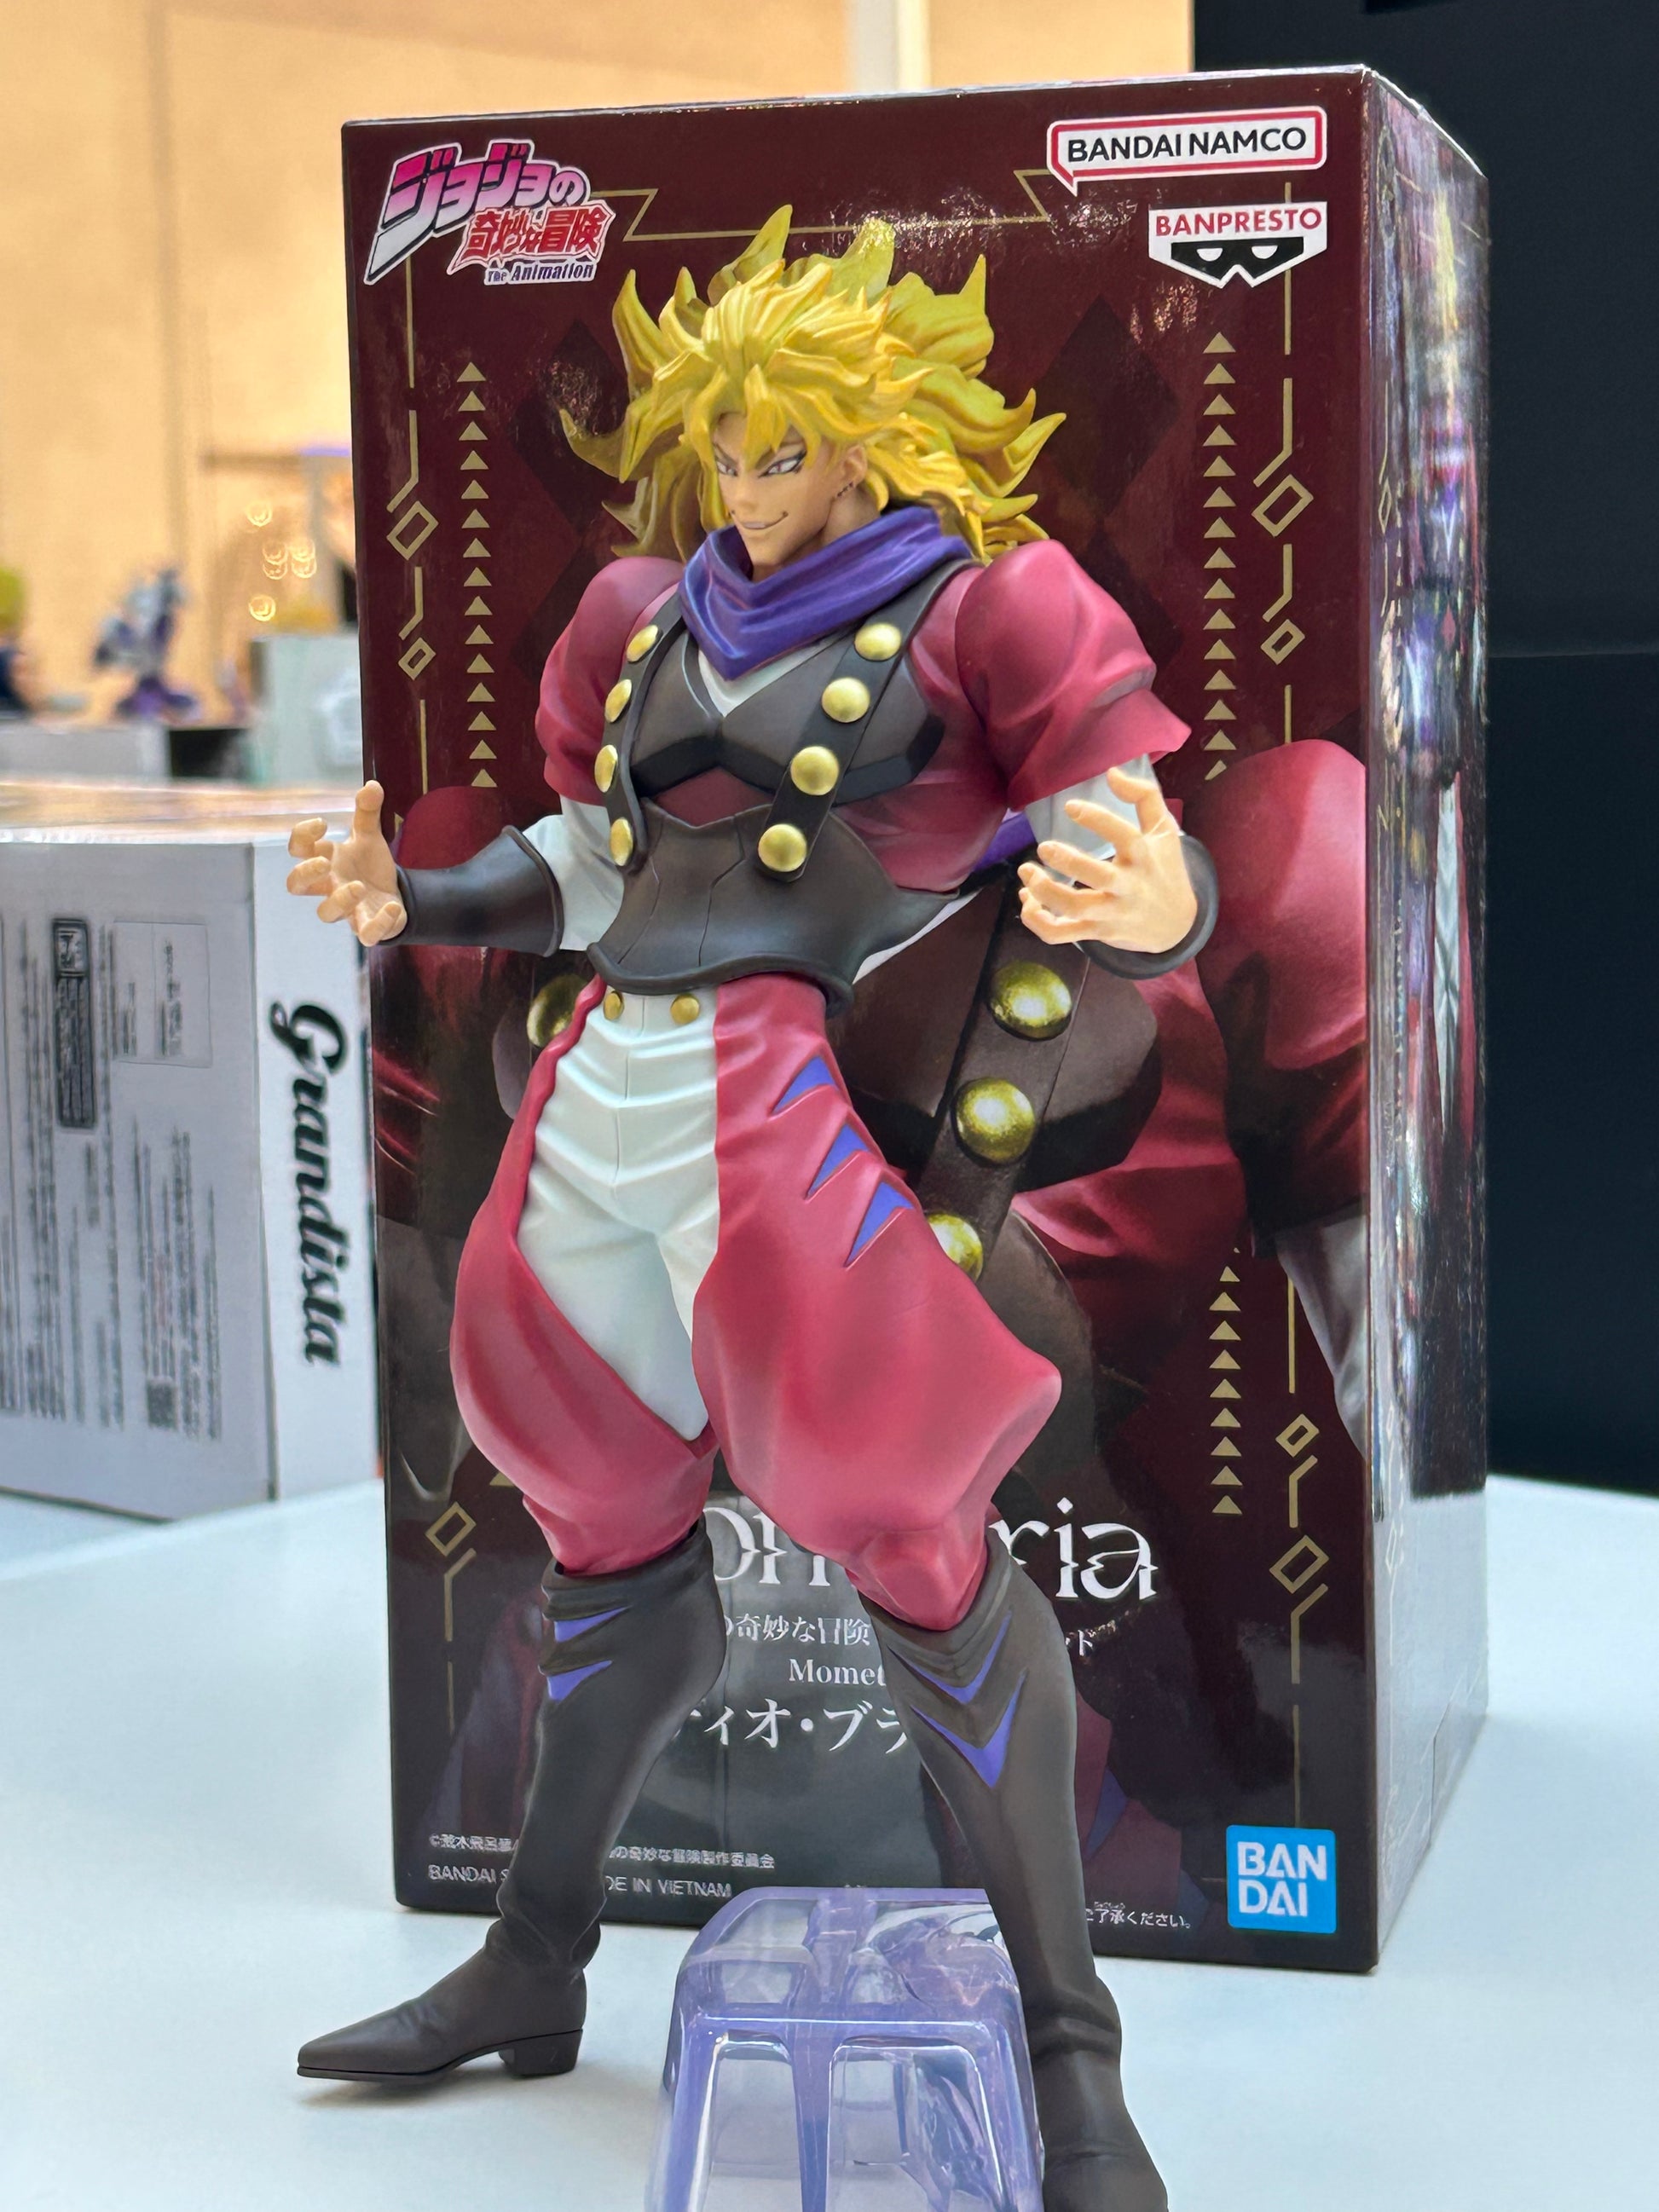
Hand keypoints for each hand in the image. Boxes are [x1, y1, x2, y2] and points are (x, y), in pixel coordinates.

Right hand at [286, 780, 407, 945]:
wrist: (394, 895)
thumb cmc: (369, 865)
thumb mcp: (369, 837)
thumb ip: (367, 813)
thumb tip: (373, 785)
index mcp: (326, 861)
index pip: (298, 850)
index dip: (302, 837)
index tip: (323, 824)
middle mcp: (329, 885)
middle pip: (295, 885)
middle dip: (305, 873)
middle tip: (325, 863)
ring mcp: (346, 908)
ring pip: (325, 912)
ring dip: (340, 899)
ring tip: (358, 885)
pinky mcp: (368, 927)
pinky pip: (365, 934)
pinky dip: (378, 922)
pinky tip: (392, 905)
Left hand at [1018, 765, 1198, 955]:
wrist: (1177, 925)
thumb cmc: (1164, 869)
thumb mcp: (1163, 830)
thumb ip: (1143, 796)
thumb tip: (1111, 772)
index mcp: (1144, 856)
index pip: (1123, 835)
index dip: (1096, 819)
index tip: (1070, 806)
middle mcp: (1128, 885)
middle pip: (1098, 876)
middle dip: (1068, 862)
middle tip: (1044, 847)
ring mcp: (1111, 912)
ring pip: (1074, 908)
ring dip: (1044, 892)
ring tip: (1026, 872)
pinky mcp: (1096, 931)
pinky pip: (1062, 934)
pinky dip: (1038, 922)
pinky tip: (1028, 901)